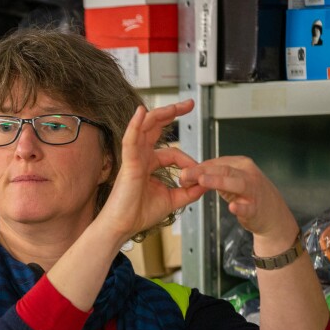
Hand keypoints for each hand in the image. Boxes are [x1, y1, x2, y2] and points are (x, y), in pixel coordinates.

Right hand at [98, 100, 206, 241]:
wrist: (123, 226)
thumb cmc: (139, 213)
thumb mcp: (173, 200)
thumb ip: (189, 191)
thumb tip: (207, 183)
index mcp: (149, 164)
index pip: (173, 153)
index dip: (188, 160)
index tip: (198, 173)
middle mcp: (141, 157)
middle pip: (156, 128)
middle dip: (172, 113)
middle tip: (189, 103)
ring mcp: (134, 158)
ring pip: (145, 128)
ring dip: (159, 114)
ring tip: (174, 106)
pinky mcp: (128, 163)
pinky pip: (130, 140)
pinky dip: (134, 125)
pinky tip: (140, 113)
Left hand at [177, 155, 298, 243]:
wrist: (273, 215)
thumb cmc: (249, 195)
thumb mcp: (231, 181)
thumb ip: (213, 177)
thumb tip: (189, 174)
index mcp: (240, 165)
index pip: (216, 163)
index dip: (197, 167)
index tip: (181, 172)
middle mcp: (248, 174)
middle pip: (223, 169)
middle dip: (202, 171)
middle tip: (184, 175)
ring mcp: (253, 191)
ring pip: (236, 183)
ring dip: (218, 181)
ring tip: (202, 181)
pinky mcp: (256, 209)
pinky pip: (248, 208)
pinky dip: (241, 208)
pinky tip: (233, 208)